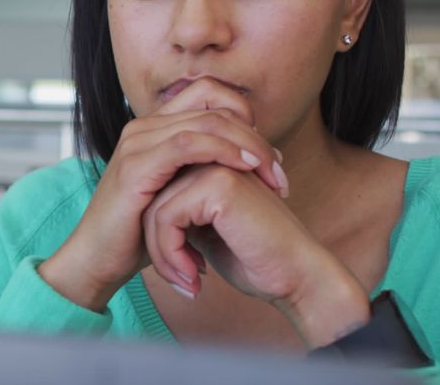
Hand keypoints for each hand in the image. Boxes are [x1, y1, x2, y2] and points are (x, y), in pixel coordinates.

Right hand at [38, 78, 283, 311]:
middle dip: (256, 135)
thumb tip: (247, 164)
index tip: (268, 157)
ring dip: (248, 144)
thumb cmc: (138, 234)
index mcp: (154, 128)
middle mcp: (144, 127)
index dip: (246, 116)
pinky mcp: (136, 165)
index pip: (210, 95)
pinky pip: (189, 144)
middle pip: (214, 104)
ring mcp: (137, 142)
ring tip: (272, 174)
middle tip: (279, 171)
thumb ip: (202, 173)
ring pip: (207, 120)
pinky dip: (224, 151)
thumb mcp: (177, 196)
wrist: (98, 259)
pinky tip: (245, 169)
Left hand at [143, 163, 370, 346]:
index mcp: (212, 164)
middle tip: (180, 278)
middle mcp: (213, 158)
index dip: (160, 234)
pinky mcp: (218, 184)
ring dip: (164, 254)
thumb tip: (143, 214)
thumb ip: (180, 212)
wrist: (296, 277)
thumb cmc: (254, 258)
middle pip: (152, 198)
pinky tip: (193, 276)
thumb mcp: (206, 231)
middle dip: (159, 245)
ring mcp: (216, 166)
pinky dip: (171, 253)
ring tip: (186, 280)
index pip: (159, 191)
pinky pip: (166, 217)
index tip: (179, 267)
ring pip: (155, 209)